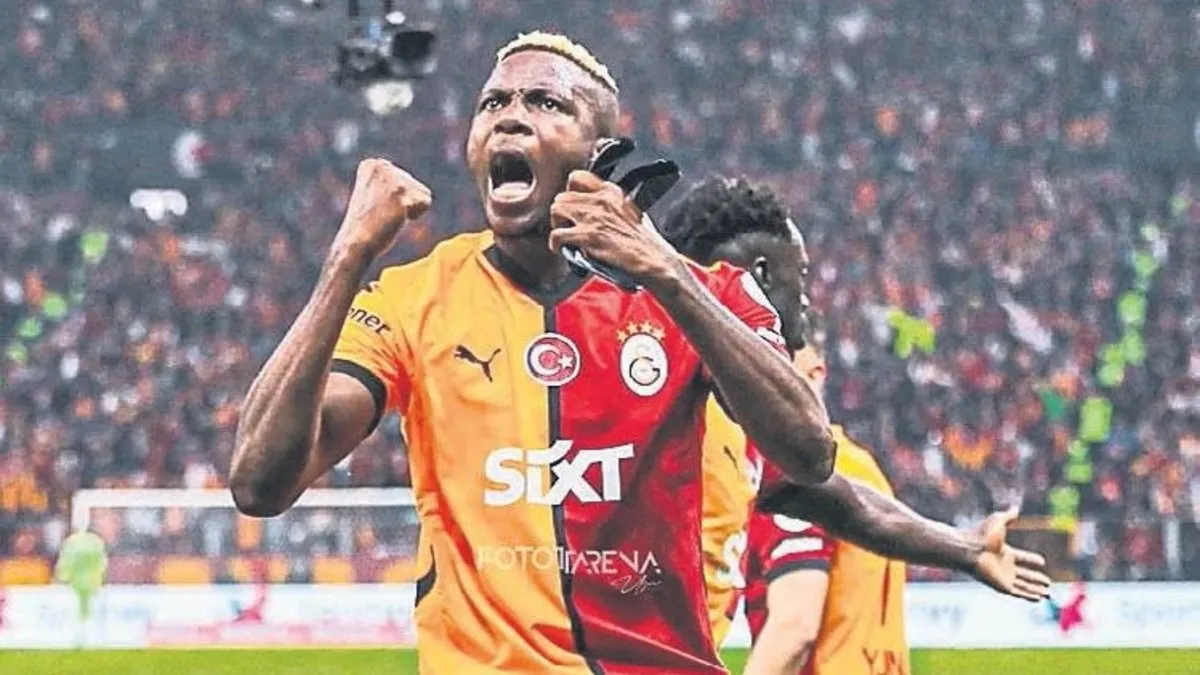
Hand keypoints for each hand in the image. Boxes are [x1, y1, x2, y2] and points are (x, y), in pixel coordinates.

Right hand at [333, 158, 432, 261]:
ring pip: (422, 194)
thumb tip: (417, 189)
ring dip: (410, 210)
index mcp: (373, 164)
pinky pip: (425, 202)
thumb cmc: (366, 225)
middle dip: (405, 204)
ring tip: (389, 216)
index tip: (378, 207)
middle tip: (383, 214)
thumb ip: (390, 184)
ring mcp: (392, 179)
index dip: (397, 200)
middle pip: (416, 186)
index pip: (406, 180)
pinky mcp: (401, 192)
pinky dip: (415, 215)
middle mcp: (382, 166)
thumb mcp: (374, 196)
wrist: (355, 244)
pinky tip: (396, 218)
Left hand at [548, 171, 681, 286]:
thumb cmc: (644, 244)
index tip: (573, 209)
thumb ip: (609, 206)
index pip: (577, 177)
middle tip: (569, 229)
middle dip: (562, 214)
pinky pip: (557, 235)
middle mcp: (602, 200)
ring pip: (556, 210)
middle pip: (562, 197)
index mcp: (612, 192)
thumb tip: (589, 209)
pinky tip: (566, 250)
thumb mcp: (629, 213)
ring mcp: (595, 217)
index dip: (570, 194)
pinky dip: (557, 245)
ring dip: (558, 226)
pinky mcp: (589, 236)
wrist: (655, 262)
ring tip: (568, 238)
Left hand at [969, 507, 1051, 601]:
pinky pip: (1019, 593)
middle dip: (1036, 579)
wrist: (970, 549)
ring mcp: (1003, 576)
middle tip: (1048, 582)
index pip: (1021, 557)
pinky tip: (1039, 598)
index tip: (1042, 561)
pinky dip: (1029, 595)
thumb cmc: (982, 535)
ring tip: (1048, 593)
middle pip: (1024, 574)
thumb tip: (1015, 507)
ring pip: (1023, 585)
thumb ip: (1008, 516)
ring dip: (1035, 589)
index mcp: (1003, 552)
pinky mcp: (1002, 586)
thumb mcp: (998, 521)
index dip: (1031, 559)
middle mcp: (1004, 565)